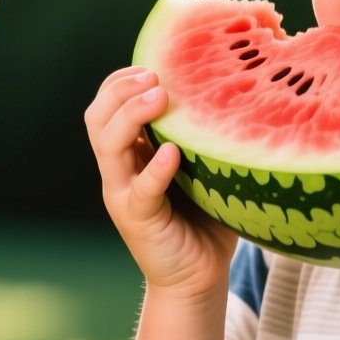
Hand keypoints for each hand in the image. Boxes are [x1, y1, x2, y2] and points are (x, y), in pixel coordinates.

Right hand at [85, 66, 236, 305]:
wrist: (198, 276)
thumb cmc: (207, 214)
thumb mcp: (205, 164)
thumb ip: (207, 133)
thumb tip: (243, 84)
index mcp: (130, 152)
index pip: (106, 105)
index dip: (120, 80)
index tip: (152, 63)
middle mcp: (119, 169)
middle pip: (97, 118)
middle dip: (120, 90)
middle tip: (154, 76)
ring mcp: (123, 195)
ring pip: (107, 147)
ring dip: (131, 117)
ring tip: (159, 98)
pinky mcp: (138, 220)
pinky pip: (140, 190)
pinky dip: (154, 169)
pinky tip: (173, 153)